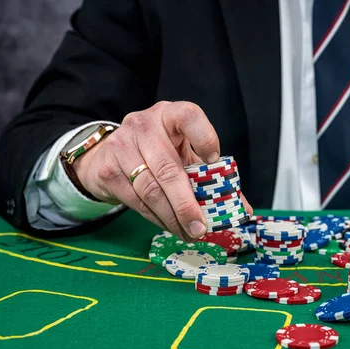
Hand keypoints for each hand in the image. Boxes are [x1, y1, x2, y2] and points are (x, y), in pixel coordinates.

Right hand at [73, 101, 252, 240]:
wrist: (107, 154)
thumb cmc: (158, 152)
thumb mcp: (184, 154)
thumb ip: (212, 176)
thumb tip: (241, 208)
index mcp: (170, 114)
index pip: (189, 116)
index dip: (205, 138)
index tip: (214, 161)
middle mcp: (144, 126)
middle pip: (168, 168)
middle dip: (187, 204)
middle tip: (201, 227)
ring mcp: (122, 146)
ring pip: (150, 190)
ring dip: (172, 218)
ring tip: (189, 233)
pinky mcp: (108, 169)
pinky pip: (136, 201)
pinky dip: (157, 218)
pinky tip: (170, 226)